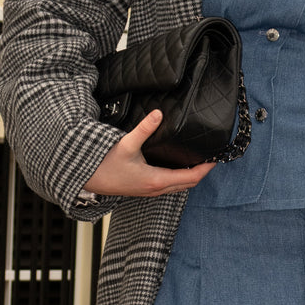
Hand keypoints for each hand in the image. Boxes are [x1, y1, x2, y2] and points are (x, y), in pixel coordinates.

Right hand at [83, 109, 215, 196]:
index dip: (206, 168)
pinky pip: (169, 186)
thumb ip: (144, 129)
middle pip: (189, 184)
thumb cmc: (104, 164)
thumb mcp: (126, 144)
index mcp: (156, 180)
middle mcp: (156, 189)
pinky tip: (179, 166)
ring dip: (192, 176)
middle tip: (212, 158)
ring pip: (179, 187)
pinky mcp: (145, 189)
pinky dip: (180, 178)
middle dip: (202, 172)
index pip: (191, 177)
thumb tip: (159, 113)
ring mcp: (150, 191)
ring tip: (199, 160)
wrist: (88, 179)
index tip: (216, 158)